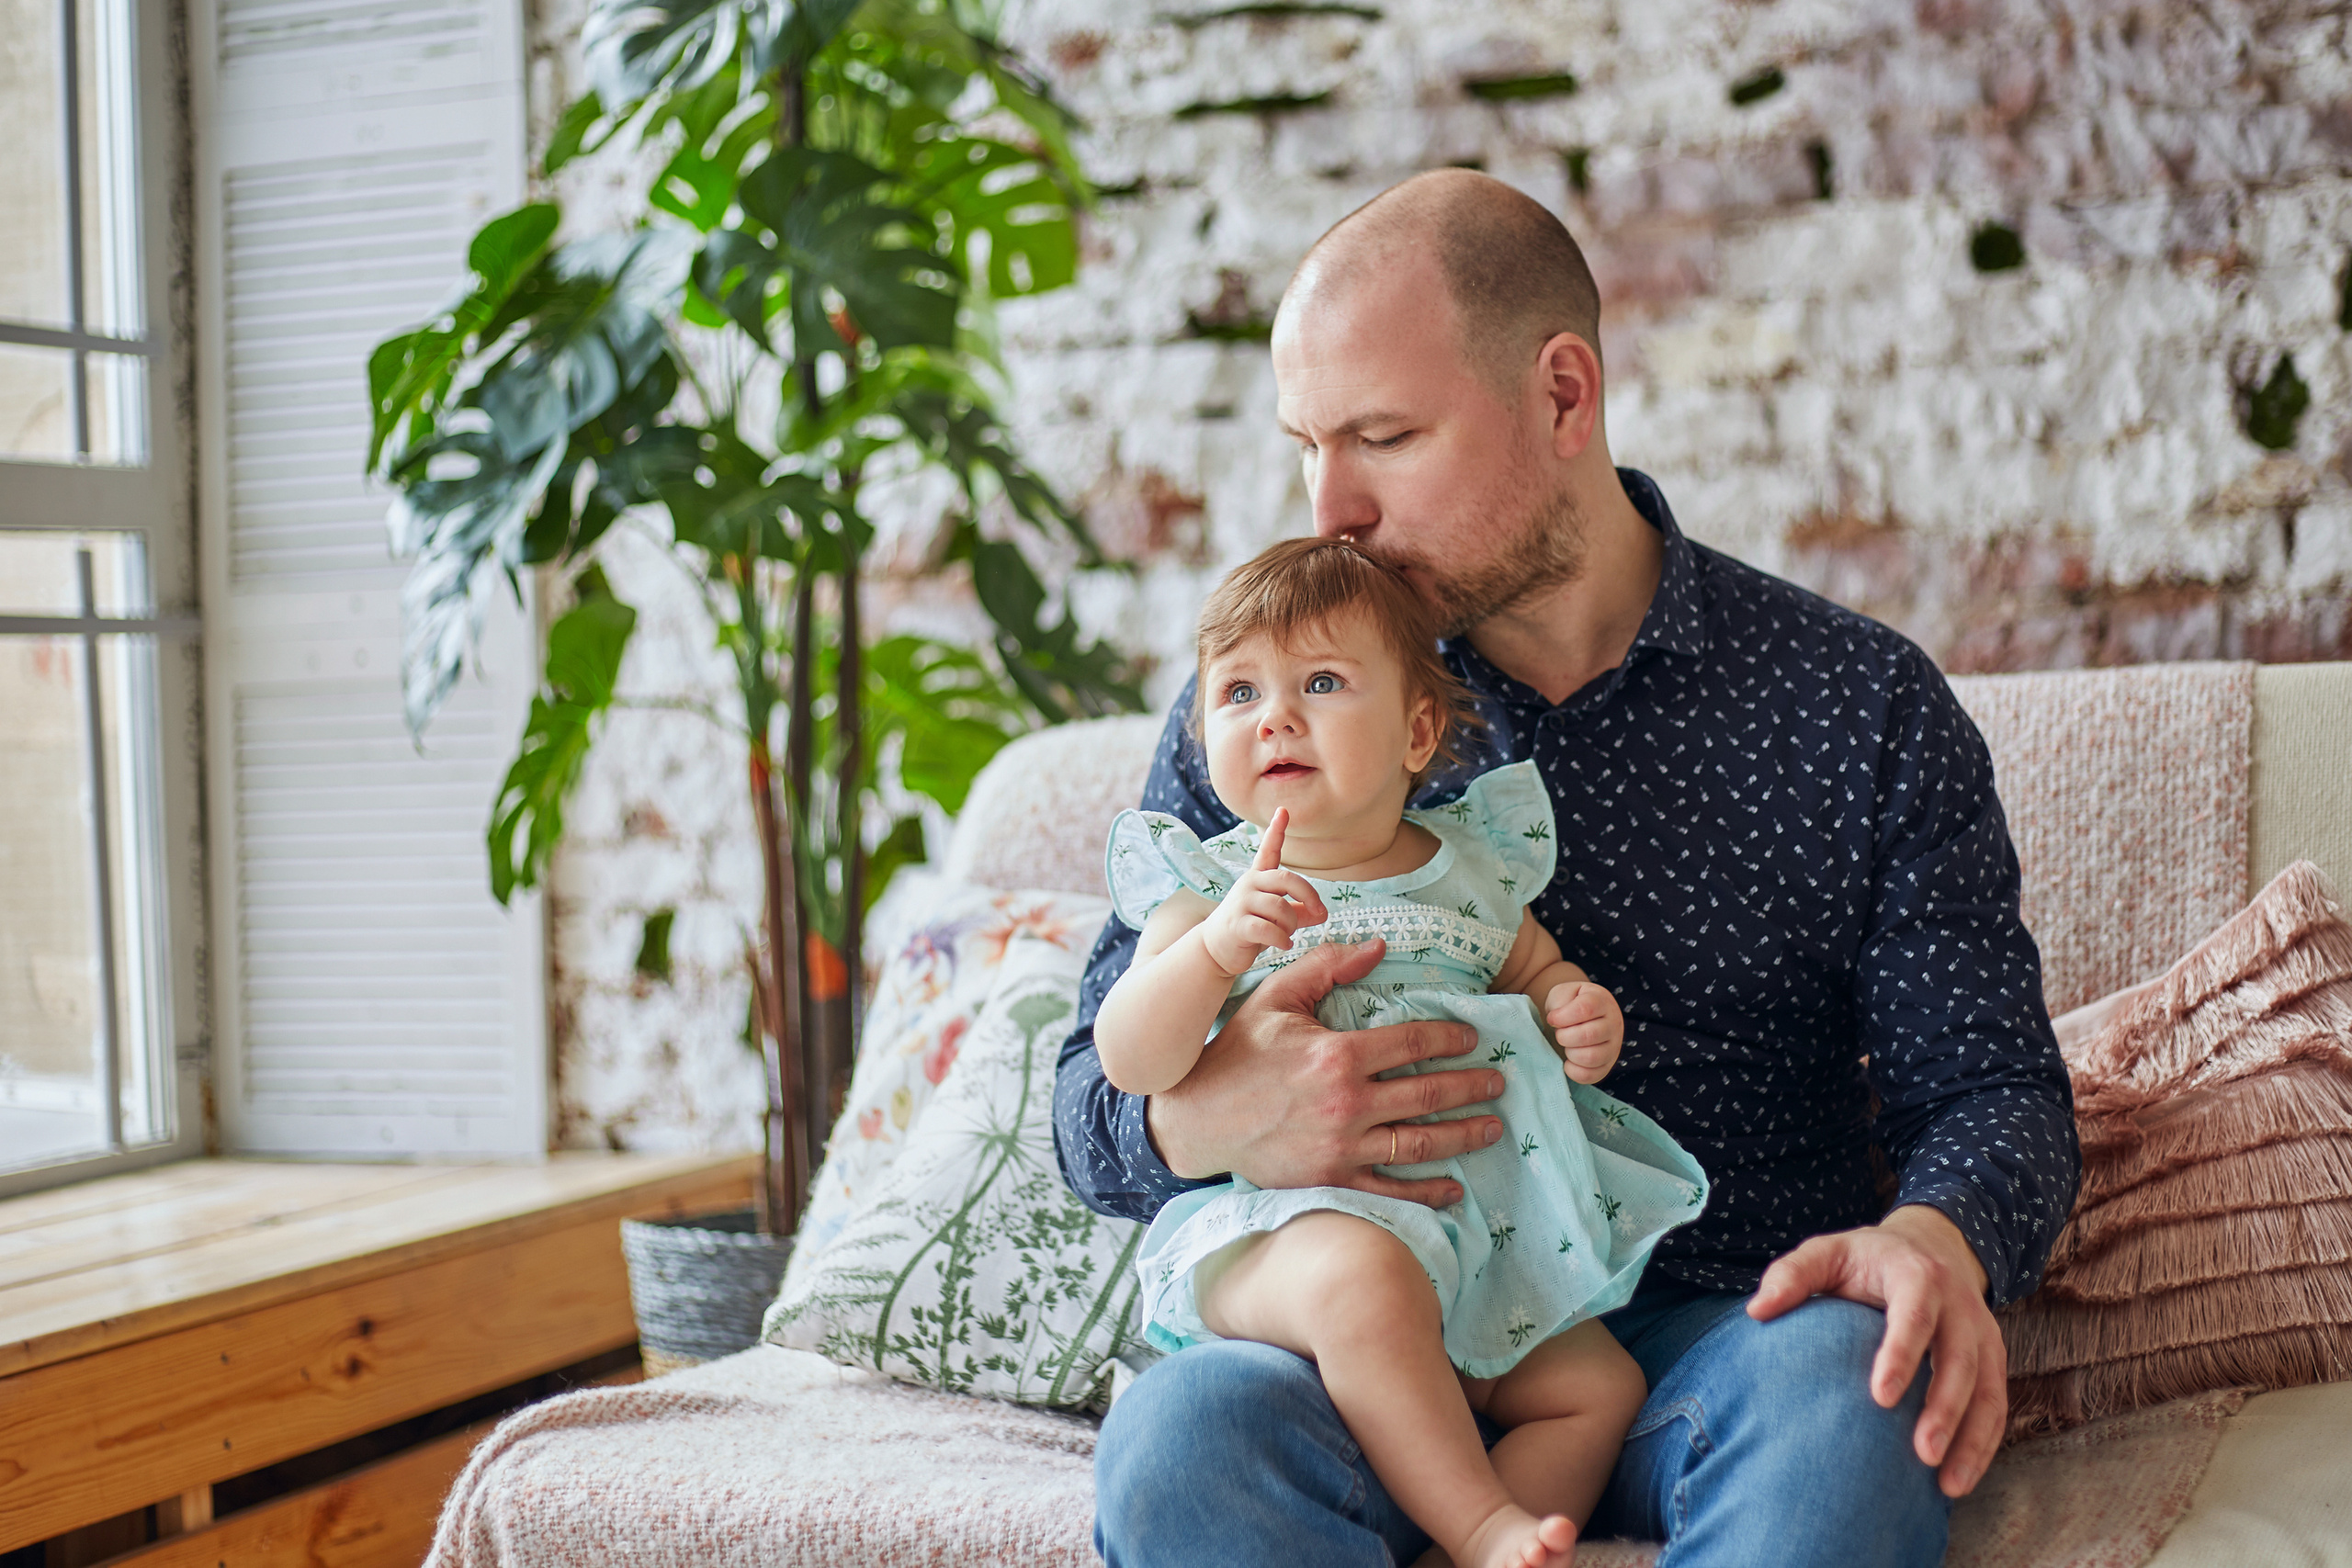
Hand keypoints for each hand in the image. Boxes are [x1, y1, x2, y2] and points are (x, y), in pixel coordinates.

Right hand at [1145, 935, 1506, 1206]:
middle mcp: (1348, 1102)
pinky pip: (1391, 1188)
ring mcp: (1342, 1146)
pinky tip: (1455, 1186)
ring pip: (1420, 1141)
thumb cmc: (1238, 1052)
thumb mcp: (1277, 997)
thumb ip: (1327, 965)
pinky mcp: (1332, 1180)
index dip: (1451, 1037)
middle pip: (1429, 1092)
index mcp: (1338, 1054)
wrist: (1199, 1117)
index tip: (1471, 1038)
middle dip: (1472, 1086)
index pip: (1413, 1042)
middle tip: (1498, 1082)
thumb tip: (1379, 946)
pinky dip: (1428, 1191)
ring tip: (1492, 1127)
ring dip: (1464, 1134)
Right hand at [1198, 809, 1327, 976]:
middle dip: (1308, 895)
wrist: (1217, 949)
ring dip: (1291, 926)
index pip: (1268, 850)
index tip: (1283, 810)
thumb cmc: (1251, 928)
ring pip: (1281, 909)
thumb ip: (1300, 912)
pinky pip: (1269, 930)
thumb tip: (1322, 913)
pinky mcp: (1237, 924)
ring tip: (1287, 935)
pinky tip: (1284, 945)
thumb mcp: (1277, 917)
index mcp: (1259, 878)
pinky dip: (1282, 939)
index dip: (1276, 830)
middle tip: (1320, 911)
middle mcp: (1249, 884)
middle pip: (1286, 879)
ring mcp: (1241, 903)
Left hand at [1545, 980, 1621, 1083]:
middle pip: (1589, 1035)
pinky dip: (1573, 1071)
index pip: (1585, 1009)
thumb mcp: (1563, 993)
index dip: (1562, 1017)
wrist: (1580, 1017)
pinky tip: (1568, 1061)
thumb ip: (1560, 1001)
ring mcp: (1613, 1046)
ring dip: (1570, 1053)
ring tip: (1566, 1046)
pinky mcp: (1607, 1065)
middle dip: (1564, 1037)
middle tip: (1560, 1034)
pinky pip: (1591, 1075)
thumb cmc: (1569, 1004)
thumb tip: (1557, 1020)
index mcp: (1601, 1001)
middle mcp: (1613, 1023)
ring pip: (1592, 1057)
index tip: (1552, 1018)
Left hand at [1747, 1205, 2004, 1497]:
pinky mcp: (1993, 1358)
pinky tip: (1960, 1479)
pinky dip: (1984, 1444)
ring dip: (1970, 1438)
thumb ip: (1792, 1275)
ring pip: (1988, 1389)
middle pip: (1960, 1359)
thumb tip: (1756, 1310)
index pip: (1915, 1314)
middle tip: (1921, 1452)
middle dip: (1944, 1409)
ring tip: (1947, 1484)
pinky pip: (1997, 1405)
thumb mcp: (1828, 1252)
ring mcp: (1982, 1332)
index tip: (1881, 1397)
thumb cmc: (1866, 1258)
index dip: (1902, 1354)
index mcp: (1916, 1274)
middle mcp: (1958, 1304)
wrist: (1930, 1246)